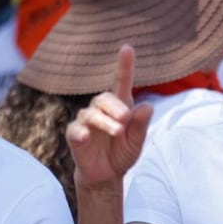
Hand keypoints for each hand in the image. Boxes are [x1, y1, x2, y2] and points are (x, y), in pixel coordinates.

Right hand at [65, 45, 152, 191]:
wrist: (106, 175)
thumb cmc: (122, 153)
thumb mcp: (136, 142)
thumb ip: (141, 125)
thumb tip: (148, 106)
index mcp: (120, 107)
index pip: (122, 82)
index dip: (124, 65)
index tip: (127, 48)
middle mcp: (101, 109)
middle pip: (105, 97)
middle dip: (116, 107)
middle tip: (126, 120)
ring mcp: (86, 121)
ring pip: (91, 113)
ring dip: (105, 122)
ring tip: (118, 132)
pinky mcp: (75, 135)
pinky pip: (75, 129)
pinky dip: (80, 131)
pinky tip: (86, 136)